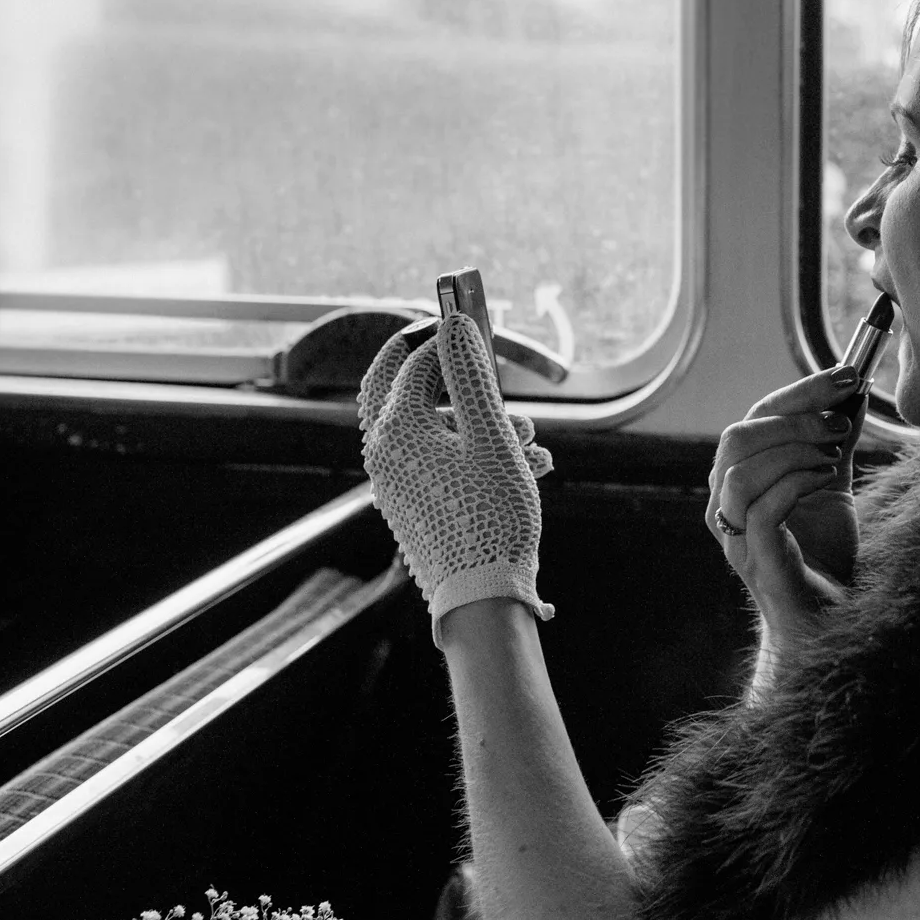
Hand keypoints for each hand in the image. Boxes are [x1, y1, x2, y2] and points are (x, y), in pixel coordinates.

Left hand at [359, 311, 555, 647]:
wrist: (482, 596)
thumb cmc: (489, 515)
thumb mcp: (490, 435)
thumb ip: (470, 374)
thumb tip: (453, 323)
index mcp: (395, 428)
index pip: (415, 360)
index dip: (449, 337)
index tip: (480, 326)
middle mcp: (386, 451)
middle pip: (404, 386)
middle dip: (451, 372)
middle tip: (470, 350)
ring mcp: (398, 479)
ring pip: (437, 425)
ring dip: (486, 421)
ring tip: (533, 440)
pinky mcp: (415, 502)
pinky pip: (443, 459)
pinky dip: (480, 452)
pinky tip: (529, 466)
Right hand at [706, 366, 864, 648]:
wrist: (829, 624)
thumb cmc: (824, 557)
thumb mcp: (833, 487)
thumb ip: (835, 443)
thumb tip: (851, 395)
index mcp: (740, 478)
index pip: (756, 419)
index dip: (800, 392)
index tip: (847, 374)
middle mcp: (725, 504)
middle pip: (740, 436)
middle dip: (796, 416)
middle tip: (843, 418)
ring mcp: (733, 534)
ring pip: (741, 469)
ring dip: (795, 449)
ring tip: (835, 454)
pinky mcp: (752, 559)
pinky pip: (759, 508)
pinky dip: (795, 481)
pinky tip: (826, 478)